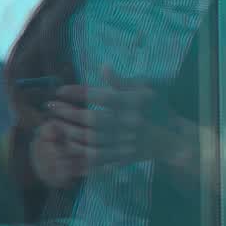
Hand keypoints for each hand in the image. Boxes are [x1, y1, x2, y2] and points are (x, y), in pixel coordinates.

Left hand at [33, 69, 181, 181]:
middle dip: (68, 112)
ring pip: (91, 140)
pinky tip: (66, 148)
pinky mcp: (123, 158)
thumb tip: (103, 67)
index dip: (78, 93)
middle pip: (92, 120)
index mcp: (134, 104)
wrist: (174, 139)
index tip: (60, 90)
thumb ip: (123, 81)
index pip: (102, 96)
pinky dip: (79, 154)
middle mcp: (129, 124)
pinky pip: (97, 159)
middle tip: (51, 106)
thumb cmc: (159, 109)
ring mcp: (125, 143)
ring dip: (69, 133)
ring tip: (54, 125)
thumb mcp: (146, 89)